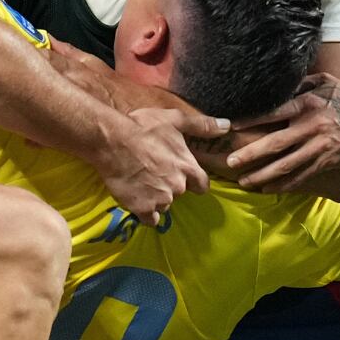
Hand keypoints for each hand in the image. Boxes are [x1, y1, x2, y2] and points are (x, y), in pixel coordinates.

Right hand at [95, 108, 223, 223]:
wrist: (112, 141)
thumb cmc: (143, 127)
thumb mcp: (174, 120)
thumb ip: (202, 126)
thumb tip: (227, 126)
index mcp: (188, 168)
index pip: (202, 185)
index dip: (193, 182)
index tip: (182, 175)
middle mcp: (178, 187)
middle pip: (180, 194)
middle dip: (170, 186)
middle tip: (154, 173)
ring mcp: (160, 199)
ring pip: (164, 205)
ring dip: (156, 198)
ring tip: (142, 183)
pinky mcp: (142, 208)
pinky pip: (150, 219)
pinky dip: (145, 212)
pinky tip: (137, 199)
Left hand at [225, 72, 339, 191]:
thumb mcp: (326, 82)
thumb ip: (301, 83)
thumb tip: (277, 84)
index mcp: (309, 103)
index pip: (274, 112)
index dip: (252, 120)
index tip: (232, 126)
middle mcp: (312, 126)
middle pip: (276, 143)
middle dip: (251, 154)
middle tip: (231, 162)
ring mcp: (319, 146)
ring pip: (286, 164)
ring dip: (263, 175)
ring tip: (244, 181)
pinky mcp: (326, 161)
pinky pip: (301, 175)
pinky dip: (283, 184)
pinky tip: (267, 189)